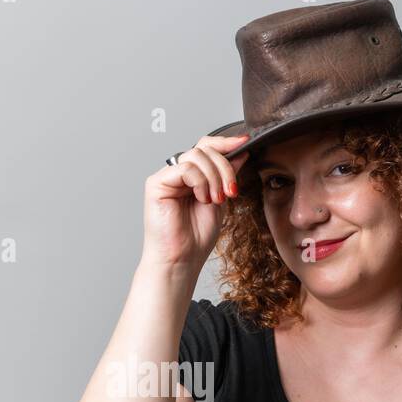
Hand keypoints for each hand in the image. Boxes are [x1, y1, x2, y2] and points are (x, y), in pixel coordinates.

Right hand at [141, 134, 251, 270]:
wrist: (182, 259)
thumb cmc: (197, 237)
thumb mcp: (221, 199)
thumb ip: (227, 175)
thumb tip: (240, 151)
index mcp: (193, 176)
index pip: (207, 148)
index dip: (226, 143)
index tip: (245, 143)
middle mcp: (178, 174)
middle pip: (204, 148)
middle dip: (224, 167)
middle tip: (230, 190)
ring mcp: (166, 177)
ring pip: (196, 155)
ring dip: (214, 177)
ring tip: (215, 200)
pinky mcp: (156, 183)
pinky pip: (185, 168)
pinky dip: (200, 182)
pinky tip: (202, 198)